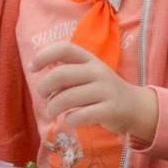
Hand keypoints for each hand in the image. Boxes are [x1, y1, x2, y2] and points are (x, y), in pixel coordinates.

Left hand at [30, 41, 157, 141]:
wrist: (135, 106)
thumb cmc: (102, 90)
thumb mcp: (88, 74)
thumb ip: (67, 71)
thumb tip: (39, 76)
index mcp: (91, 60)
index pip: (65, 49)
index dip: (44, 56)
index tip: (32, 68)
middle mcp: (99, 72)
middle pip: (60, 74)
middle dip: (44, 87)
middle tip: (43, 96)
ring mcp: (106, 91)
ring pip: (67, 98)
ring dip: (53, 107)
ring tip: (53, 111)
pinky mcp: (110, 110)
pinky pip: (80, 115)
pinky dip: (70, 119)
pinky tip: (72, 119)